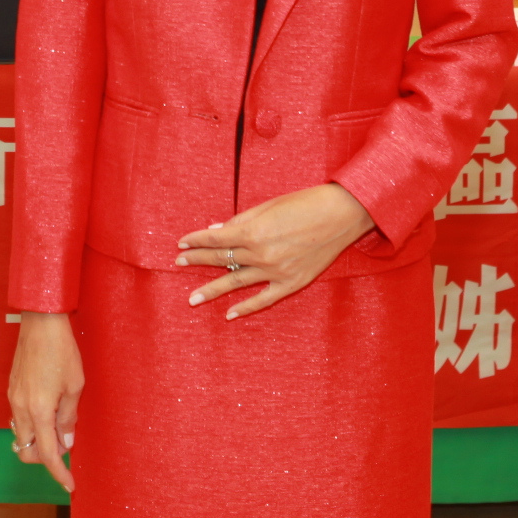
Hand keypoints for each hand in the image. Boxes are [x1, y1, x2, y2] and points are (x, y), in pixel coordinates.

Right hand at [5, 312, 81, 494]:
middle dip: (44, 458)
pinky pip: (18, 418)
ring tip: (60, 429)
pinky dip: (32, 425)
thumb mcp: (74, 387)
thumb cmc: (62, 351)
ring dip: (38, 440)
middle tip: (65, 450)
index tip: (70, 485)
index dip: (59, 473)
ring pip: (21, 434)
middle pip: (27, 450)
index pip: (47, 454)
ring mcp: (13, 398)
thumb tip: (65, 443)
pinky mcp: (12, 389)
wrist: (40, 322)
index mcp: (38, 411)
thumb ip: (68, 418)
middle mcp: (20, 408)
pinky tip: (49, 412)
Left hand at [176, 182, 376, 319]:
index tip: (181, 244)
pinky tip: (230, 314)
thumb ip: (241, 221)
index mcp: (253, 231)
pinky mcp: (291, 283)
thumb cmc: (303, 204)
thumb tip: (217, 230)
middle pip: (222, 259)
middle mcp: (260, 254)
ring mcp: (275, 271)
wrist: (340, 216)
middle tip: (178, 265)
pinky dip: (246, 307)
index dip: (196, 241)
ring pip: (236, 282)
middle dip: (198, 261)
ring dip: (212, 290)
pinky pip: (263, 299)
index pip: (215, 238)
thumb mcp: (268, 207)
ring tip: (192, 299)